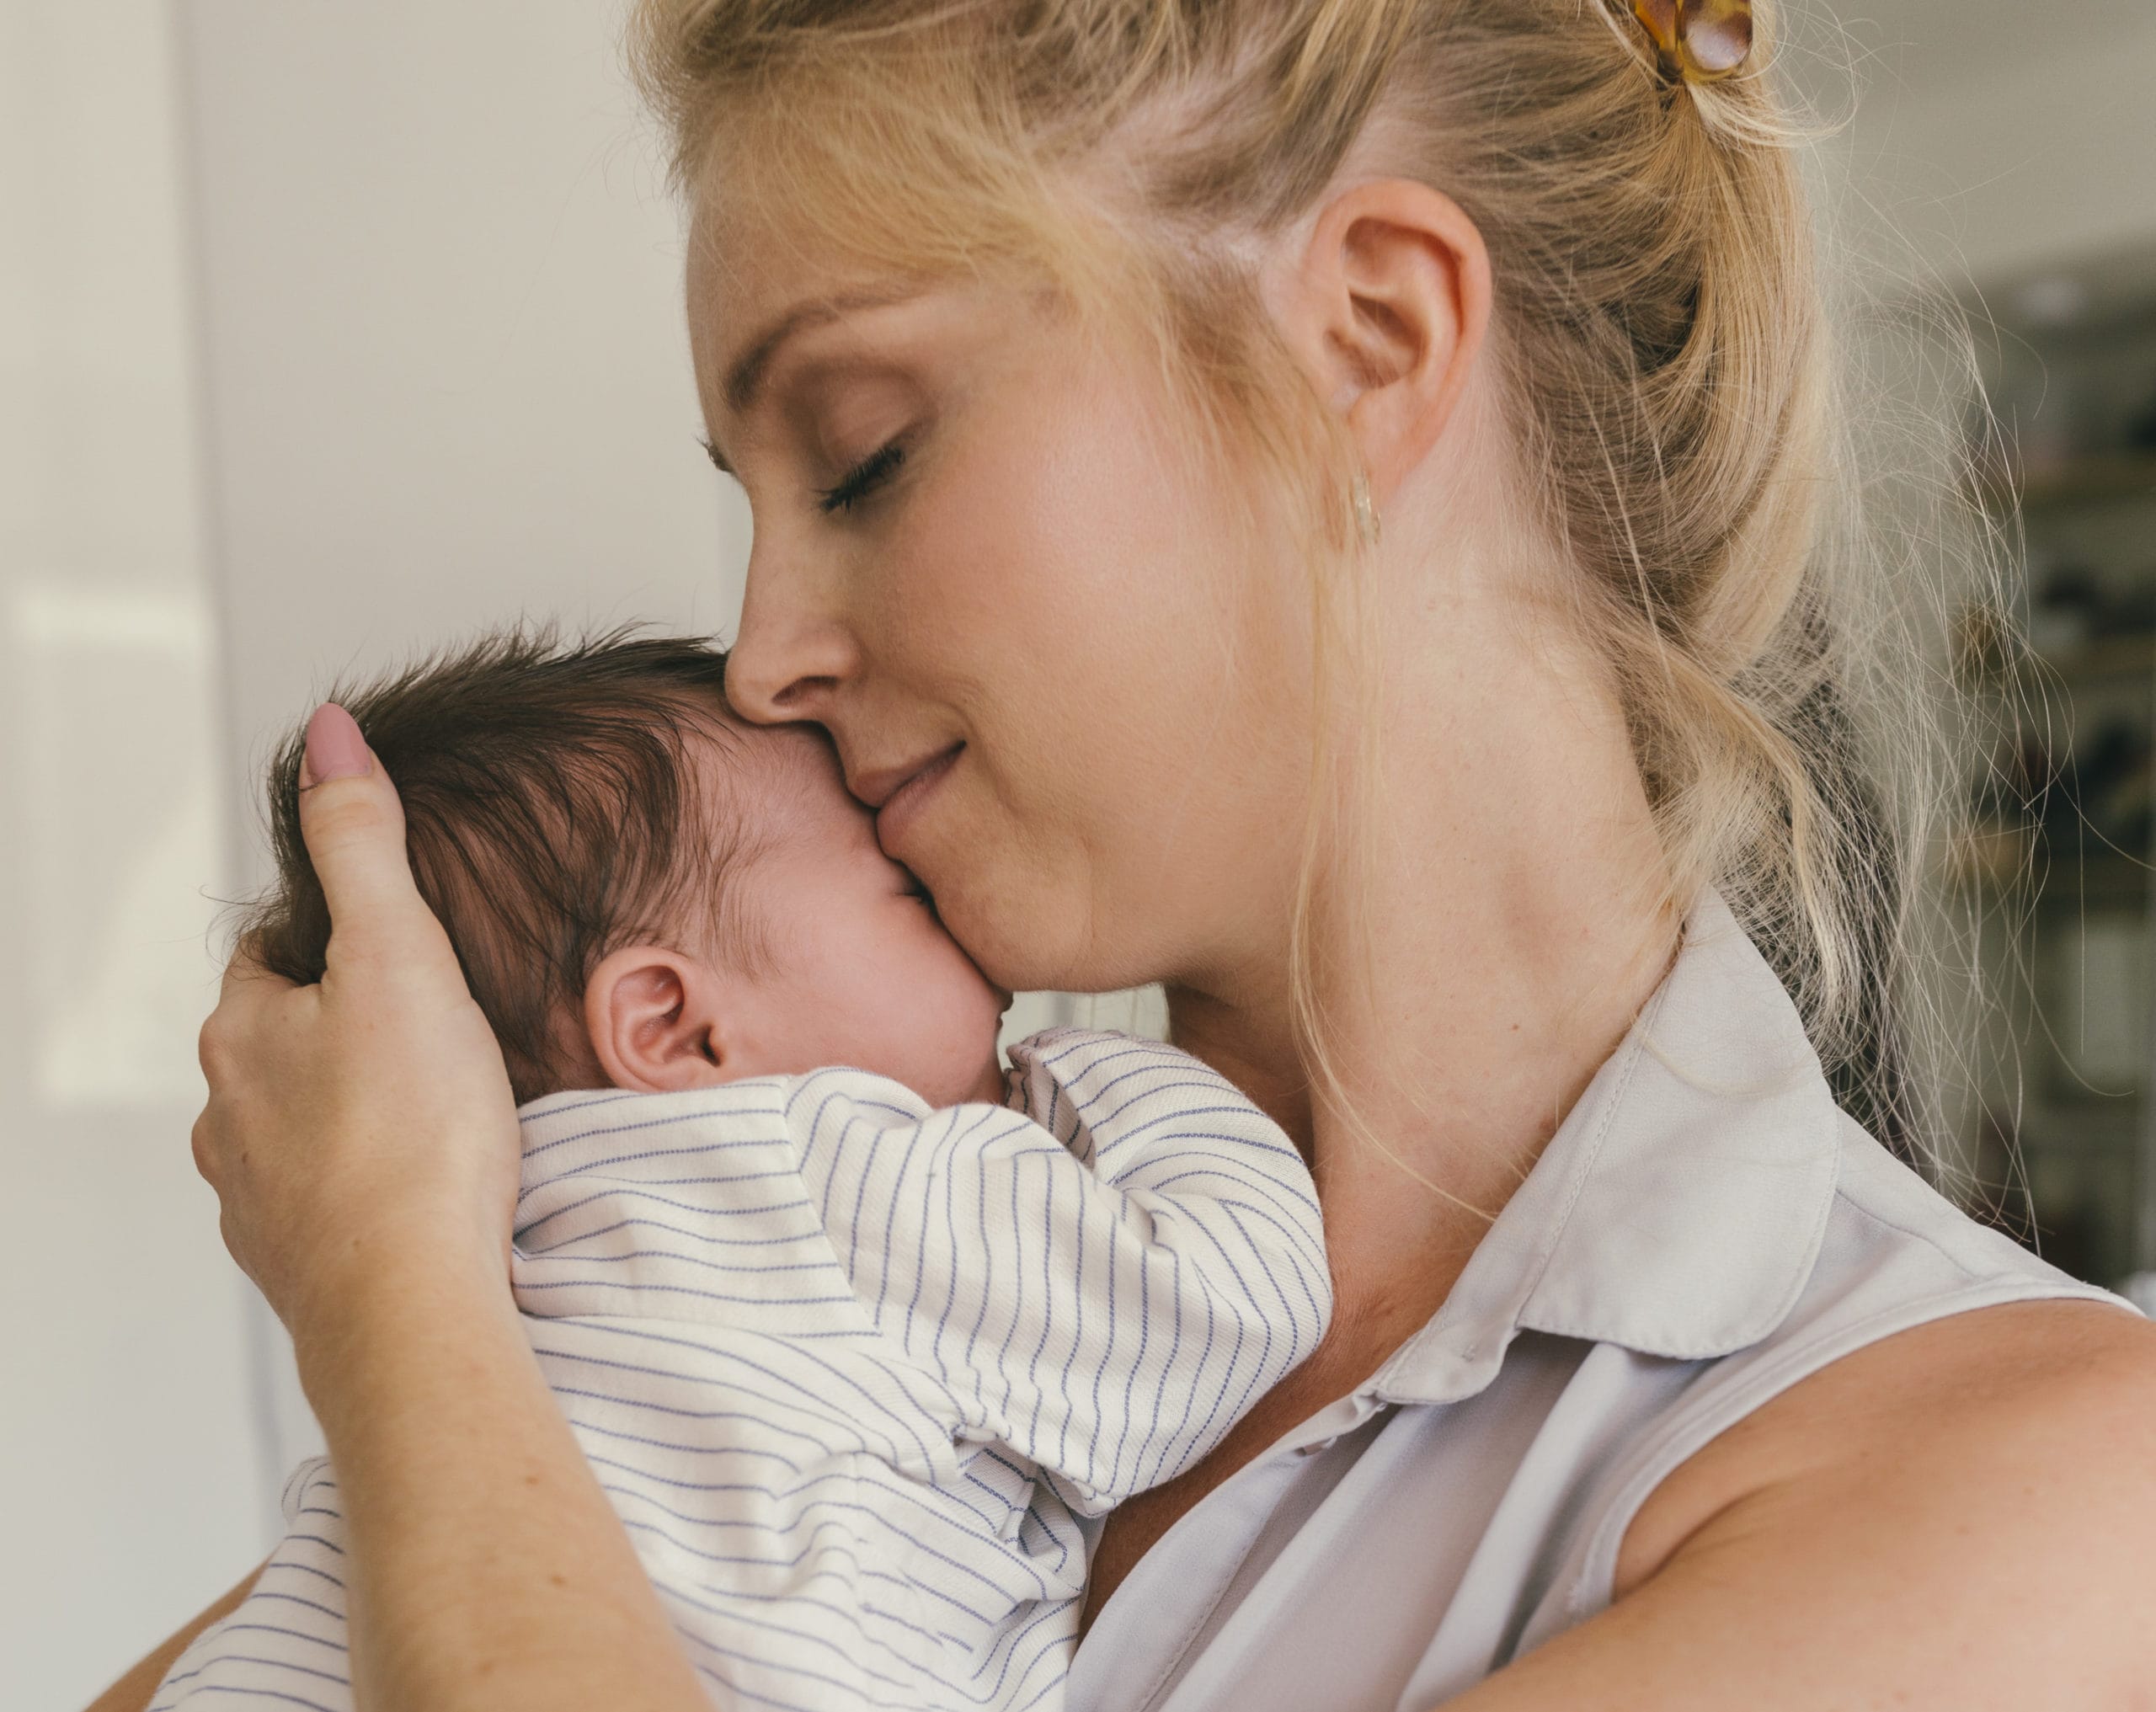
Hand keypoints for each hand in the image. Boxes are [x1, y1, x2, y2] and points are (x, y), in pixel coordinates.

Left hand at [192, 704, 522, 1356]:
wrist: (411, 1298)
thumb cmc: (413, 1129)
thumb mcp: (399, 951)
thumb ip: (362, 841)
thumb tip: (326, 733)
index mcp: (242, 1030)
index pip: (269, 952)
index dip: (331, 935)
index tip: (392, 941)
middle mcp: (225, 1114)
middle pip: (277, 1041)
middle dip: (339, 1026)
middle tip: (427, 1025)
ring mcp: (253, 1195)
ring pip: (292, 1124)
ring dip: (344, 1110)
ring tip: (428, 1110)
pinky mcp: (293, 1263)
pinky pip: (321, 1201)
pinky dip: (358, 1184)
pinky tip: (416, 1187)